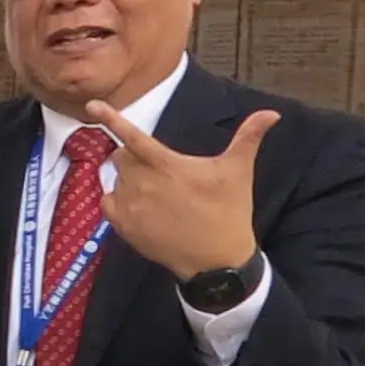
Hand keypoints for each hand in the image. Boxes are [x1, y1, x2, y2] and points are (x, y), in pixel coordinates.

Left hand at [83, 100, 276, 280]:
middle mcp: (143, 184)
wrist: (215, 260)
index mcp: (168, 165)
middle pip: (122, 156)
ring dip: (130, 179)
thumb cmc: (229, 211)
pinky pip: (107, 201)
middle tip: (160, 169)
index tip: (92, 105)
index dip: (111, 118)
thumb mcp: (239, 171)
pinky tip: (142, 206)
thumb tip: (272, 112)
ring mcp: (130, 207)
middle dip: (134, 156)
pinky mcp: (122, 226)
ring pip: (116, 179)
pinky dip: (118, 199)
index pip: (133, 136)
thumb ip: (249, 137)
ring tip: (158, 193)